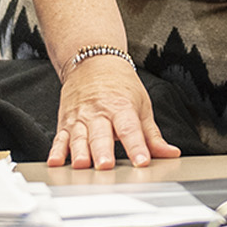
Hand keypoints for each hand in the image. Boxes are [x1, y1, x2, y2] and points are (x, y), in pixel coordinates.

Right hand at [49, 52, 180, 169]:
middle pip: (101, 134)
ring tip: (82, 165)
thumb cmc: (120, 85)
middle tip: (106, 166)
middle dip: (103, 151)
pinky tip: (55, 162)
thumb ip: (152, 135)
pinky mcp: (65, 122)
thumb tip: (171, 154)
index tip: (142, 161)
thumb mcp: (141, 105)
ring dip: (79, 152)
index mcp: (122, 108)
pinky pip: (60, 138)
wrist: (93, 61)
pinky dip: (56, 150)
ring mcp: (80, 118)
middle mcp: (99, 113)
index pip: (130, 129)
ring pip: (79, 137)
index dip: (137, 146)